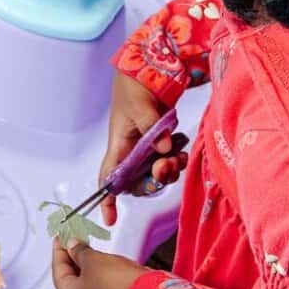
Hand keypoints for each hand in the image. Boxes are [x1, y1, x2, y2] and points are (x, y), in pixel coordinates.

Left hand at [51, 238, 147, 288]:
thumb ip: (78, 251)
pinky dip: (96, 279)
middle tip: (74, 242)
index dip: (59, 251)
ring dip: (84, 269)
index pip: (58, 270)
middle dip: (72, 260)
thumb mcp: (93, 259)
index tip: (60, 238)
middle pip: (69, 281)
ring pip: (84, 288)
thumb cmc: (116, 281)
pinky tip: (100, 267)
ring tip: (87, 251)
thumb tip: (72, 246)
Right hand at [99, 72, 187, 226]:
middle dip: (156, 180)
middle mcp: (131, 152)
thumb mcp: (140, 106)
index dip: (107, 201)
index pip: (109, 179)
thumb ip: (153, 129)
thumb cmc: (134, 86)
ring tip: (179, 153)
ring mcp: (146, 148)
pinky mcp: (160, 142)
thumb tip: (164, 149)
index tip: (111, 219)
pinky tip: (180, 143)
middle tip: (168, 165)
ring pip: (158, 173)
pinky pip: (170, 160)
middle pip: (140, 182)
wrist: (147, 69)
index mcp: (119, 146)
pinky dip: (177, 157)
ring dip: (171, 169)